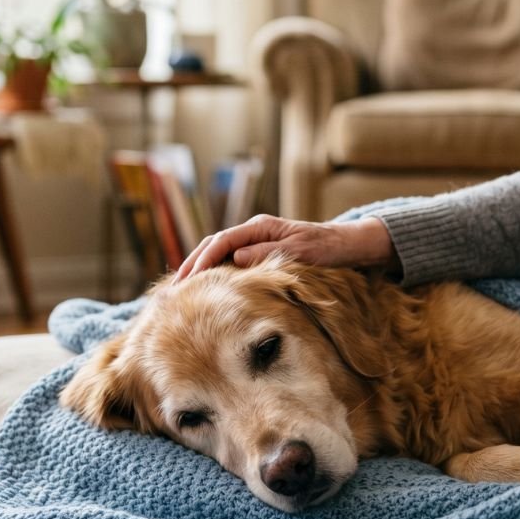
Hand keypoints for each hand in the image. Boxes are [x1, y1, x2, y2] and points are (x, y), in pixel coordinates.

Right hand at [174, 215, 397, 281]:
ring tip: (180, 291)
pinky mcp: (259, 255)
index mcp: (261, 228)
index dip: (203, 259)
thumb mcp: (301, 251)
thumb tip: (236, 257)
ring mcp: (255, 243)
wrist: (347, 246)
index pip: (222, 240)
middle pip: (213, 245)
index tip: (189, 279)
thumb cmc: (327, 248)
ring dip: (199, 270)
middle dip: (191, 265)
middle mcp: (254, 232)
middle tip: (172, 289)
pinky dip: (214, 274)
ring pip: (219, 253)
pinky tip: (205, 290)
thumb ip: (268, 253)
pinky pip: (230, 262)